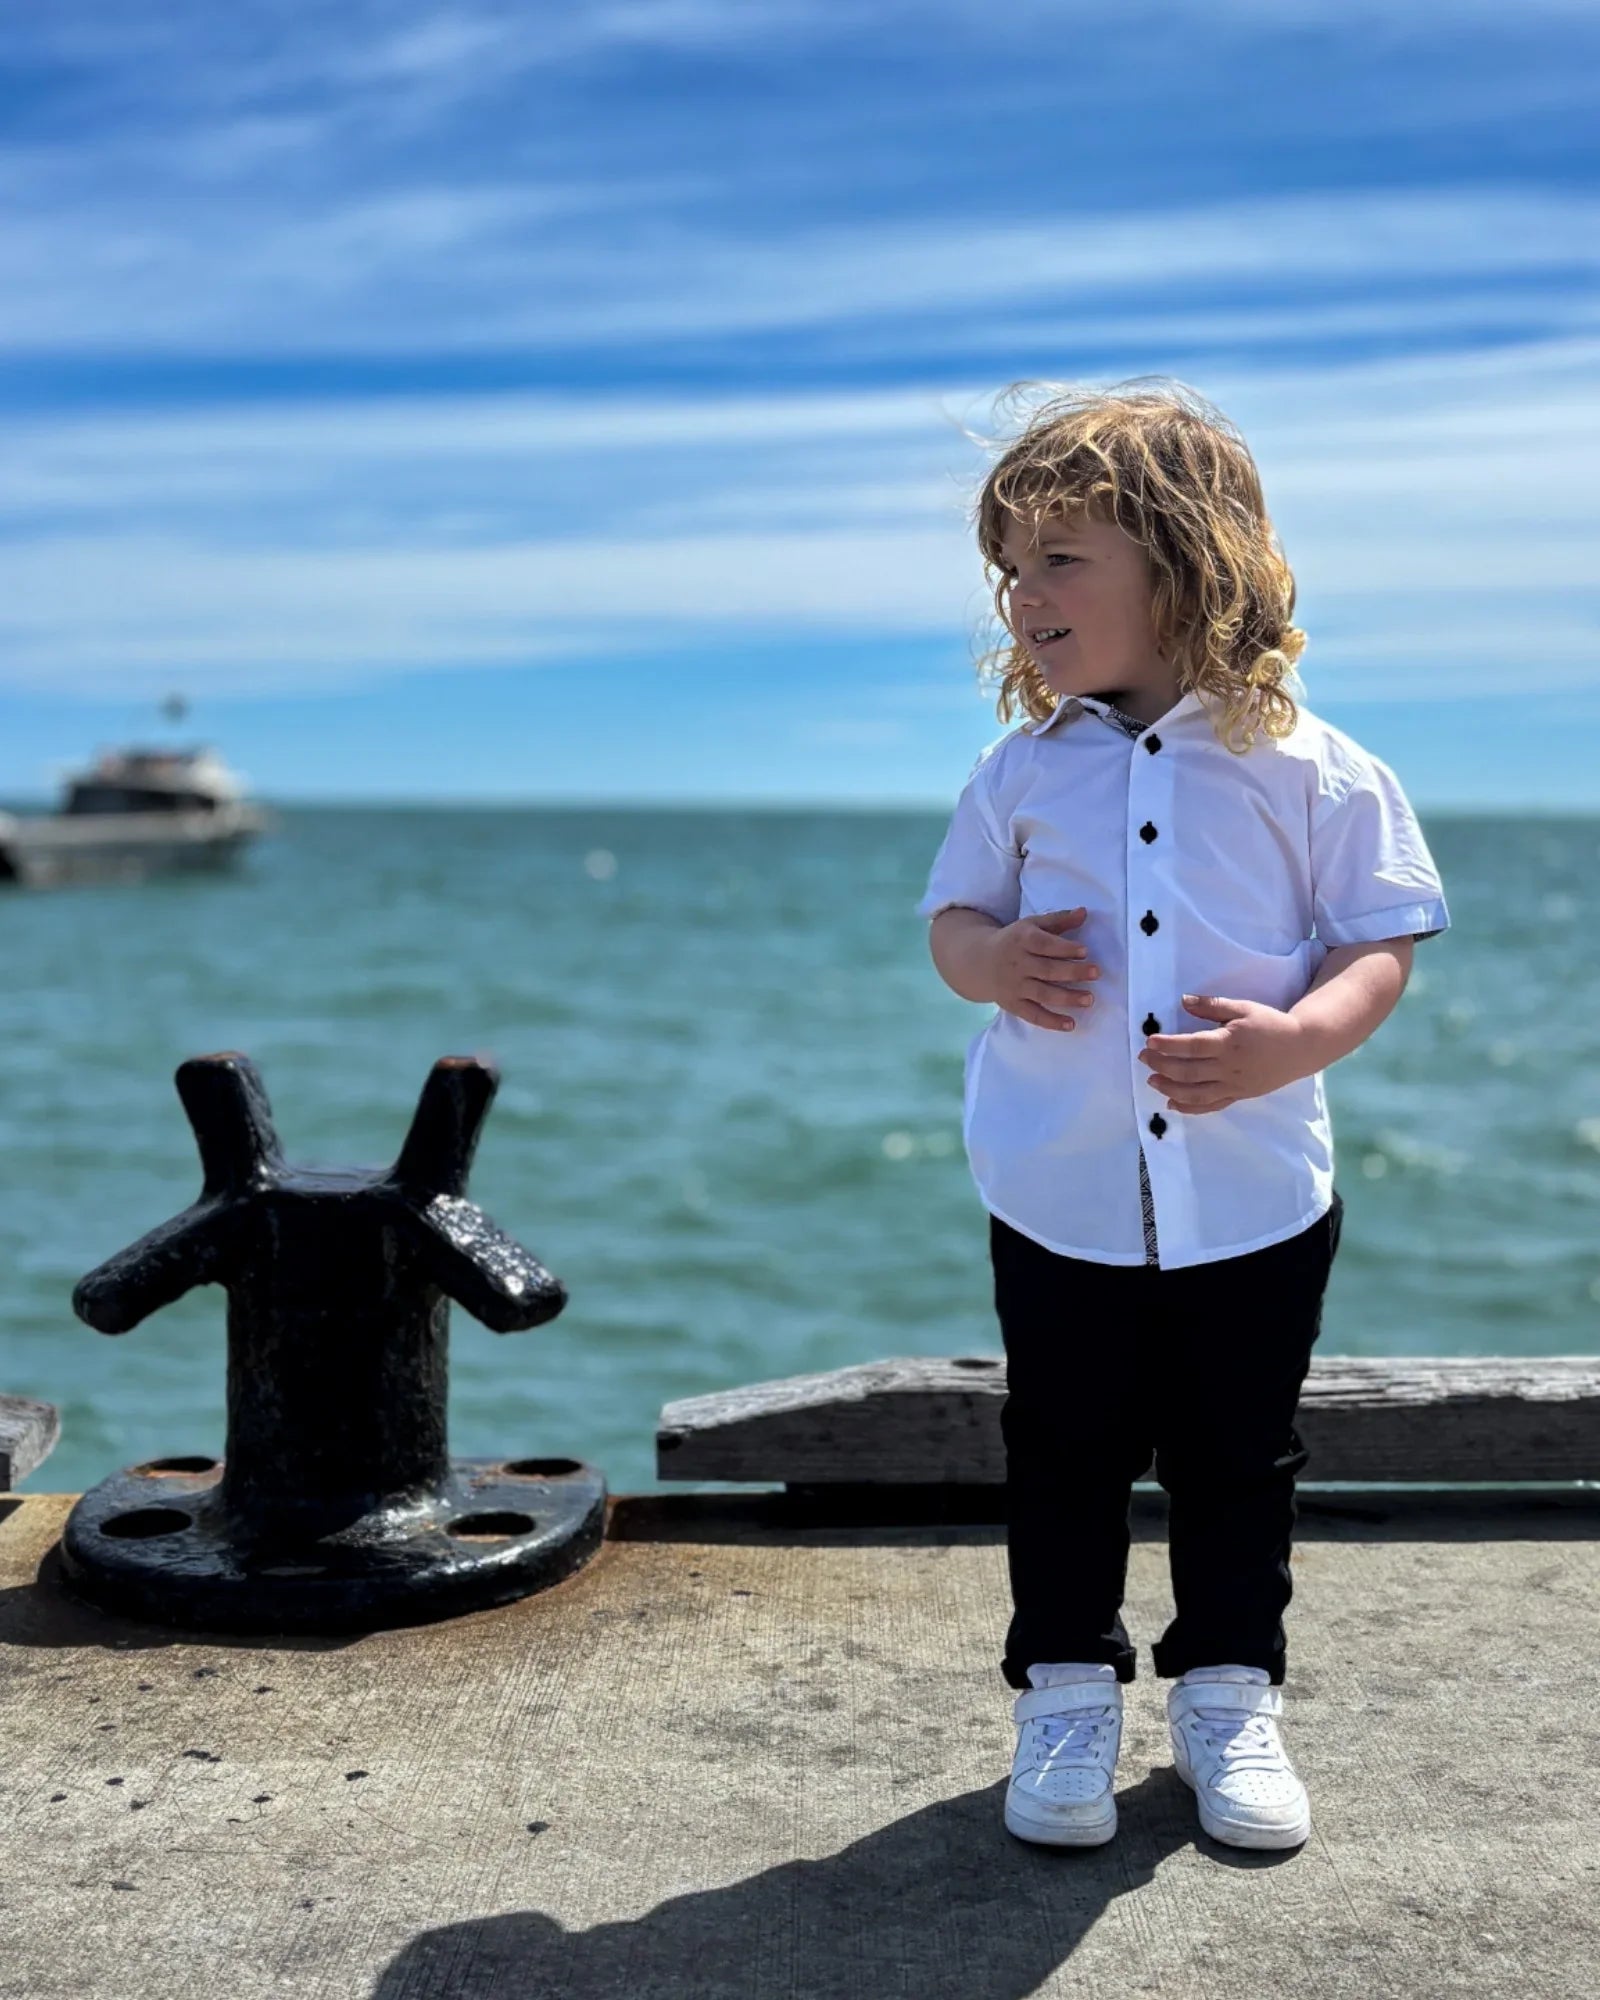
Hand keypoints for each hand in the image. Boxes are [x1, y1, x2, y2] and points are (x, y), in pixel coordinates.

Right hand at [987, 906, 1100, 1032]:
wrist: (978, 962)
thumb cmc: (1014, 941)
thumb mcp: (1032, 925)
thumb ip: (1059, 920)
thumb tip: (1084, 912)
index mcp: (1022, 941)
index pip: (1044, 945)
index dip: (1064, 948)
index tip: (1085, 951)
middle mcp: (1017, 964)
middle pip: (1047, 970)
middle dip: (1072, 972)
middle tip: (1096, 973)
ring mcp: (1014, 986)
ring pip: (1042, 994)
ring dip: (1067, 997)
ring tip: (1089, 999)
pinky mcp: (1012, 1004)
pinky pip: (1033, 1015)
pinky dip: (1051, 1021)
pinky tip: (1070, 1024)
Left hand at [1138, 994, 1309, 1113]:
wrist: (1301, 1047)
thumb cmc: (1270, 1024)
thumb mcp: (1243, 1007)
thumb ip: (1212, 1006)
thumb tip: (1183, 1000)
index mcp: (1229, 1042)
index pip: (1192, 1046)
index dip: (1168, 1045)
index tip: (1149, 1042)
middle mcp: (1229, 1067)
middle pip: (1188, 1072)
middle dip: (1161, 1065)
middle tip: (1144, 1058)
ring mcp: (1234, 1085)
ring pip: (1196, 1094)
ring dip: (1170, 1089)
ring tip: (1152, 1080)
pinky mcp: (1238, 1096)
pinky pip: (1211, 1106)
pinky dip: (1189, 1109)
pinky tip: (1172, 1104)